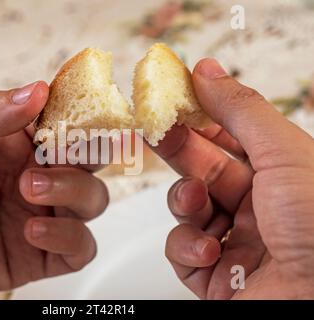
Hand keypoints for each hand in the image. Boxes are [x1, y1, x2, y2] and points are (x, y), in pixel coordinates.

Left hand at [0, 82, 107, 298]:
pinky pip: (78, 248)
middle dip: (87, 153)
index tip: (79, 114)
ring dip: (74, 191)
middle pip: (88, 160)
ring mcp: (37, 215)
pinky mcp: (35, 256)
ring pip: (91, 201)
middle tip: (60, 153)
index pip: (62, 121)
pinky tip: (33, 229)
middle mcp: (30, 175)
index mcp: (10, 141)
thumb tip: (36, 91)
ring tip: (29, 189)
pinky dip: (69, 237)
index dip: (77, 116)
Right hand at [156, 59, 313, 298]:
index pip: (231, 139)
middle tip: (155, 129)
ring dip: (184, 203)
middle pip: (203, 170)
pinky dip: (187, 248)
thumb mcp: (284, 154)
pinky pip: (183, 253)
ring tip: (194, 202)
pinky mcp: (215, 277)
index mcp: (281, 178)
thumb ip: (241, 110)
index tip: (174, 98)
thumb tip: (207, 71)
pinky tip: (209, 251)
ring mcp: (235, 243)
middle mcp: (258, 209)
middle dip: (178, 150)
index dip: (201, 117)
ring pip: (188, 211)